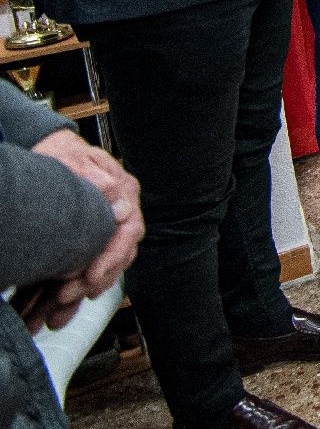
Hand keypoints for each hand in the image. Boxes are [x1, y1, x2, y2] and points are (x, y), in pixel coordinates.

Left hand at [29, 130, 141, 323]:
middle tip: (67, 299)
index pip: (127, 233)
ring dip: (77, 294)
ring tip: (55, 313)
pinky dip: (68, 289)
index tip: (90, 277)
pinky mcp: (86, 239)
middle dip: (91, 283)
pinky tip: (52, 307)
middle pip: (115, 257)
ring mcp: (104, 227)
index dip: (111, 258)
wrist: (48, 149)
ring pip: (99, 268)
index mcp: (123, 192)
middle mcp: (119, 213)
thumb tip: (117, 195)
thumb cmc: (61, 152)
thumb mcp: (75, 159)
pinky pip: (83, 268)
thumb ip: (96, 175)